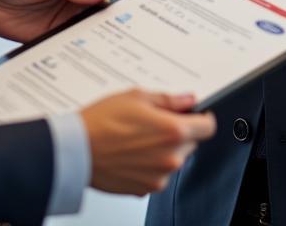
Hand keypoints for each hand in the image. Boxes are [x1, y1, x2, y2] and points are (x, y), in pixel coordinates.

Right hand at [81, 90, 215, 194]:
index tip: (195, 114)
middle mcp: (170, 158)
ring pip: (173, 159)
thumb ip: (169, 99)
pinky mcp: (145, 189)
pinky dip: (150, 164)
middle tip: (154, 121)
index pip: (208, 127)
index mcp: (173, 131)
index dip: (202, 117)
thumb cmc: (102, 121)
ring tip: (137, 136)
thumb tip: (188, 99)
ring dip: (163, 149)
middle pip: (191, 143)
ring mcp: (159, 177)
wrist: (77, 149)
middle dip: (179, 132)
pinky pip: (157, 174)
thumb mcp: (137, 97)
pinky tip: (131, 151)